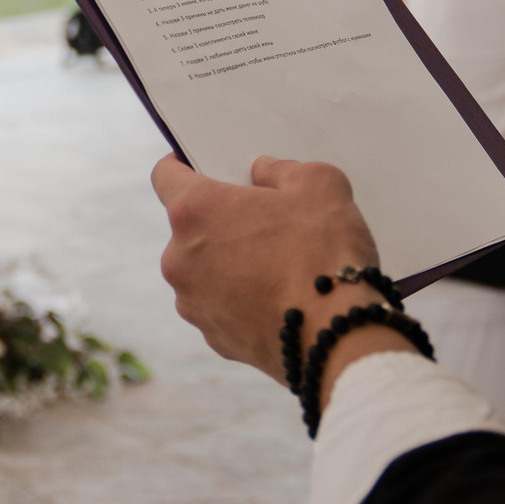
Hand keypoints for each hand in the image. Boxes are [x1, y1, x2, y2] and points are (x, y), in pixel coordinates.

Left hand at [151, 155, 389, 384]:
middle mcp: (179, 259)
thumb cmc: (324, 255)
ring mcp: (193, 303)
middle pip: (190, 227)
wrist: (339, 337)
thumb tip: (264, 174)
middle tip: (267, 221)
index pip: (165, 175)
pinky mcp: (214, 337)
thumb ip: (282, 169)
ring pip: (206, 269)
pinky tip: (282, 298)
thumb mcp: (318, 184)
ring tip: (281, 265)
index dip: (184, 166)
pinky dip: (243, 299)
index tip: (205, 167)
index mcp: (194, 211)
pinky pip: (223, 306)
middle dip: (223, 220)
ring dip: (231, 263)